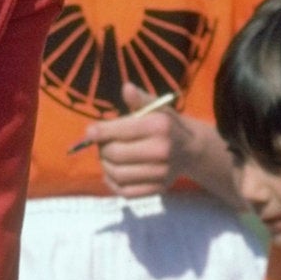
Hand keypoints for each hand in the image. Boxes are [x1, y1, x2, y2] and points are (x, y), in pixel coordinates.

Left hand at [81, 83, 193, 197]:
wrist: (190, 149)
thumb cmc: (166, 124)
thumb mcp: (157, 107)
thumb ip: (140, 99)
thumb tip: (126, 88)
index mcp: (159, 127)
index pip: (120, 131)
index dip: (99, 132)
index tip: (90, 132)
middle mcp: (162, 151)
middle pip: (115, 154)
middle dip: (102, 148)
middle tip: (102, 144)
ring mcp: (161, 173)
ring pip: (117, 174)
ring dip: (105, 166)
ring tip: (107, 157)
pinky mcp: (157, 189)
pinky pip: (125, 191)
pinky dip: (112, 183)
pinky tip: (112, 173)